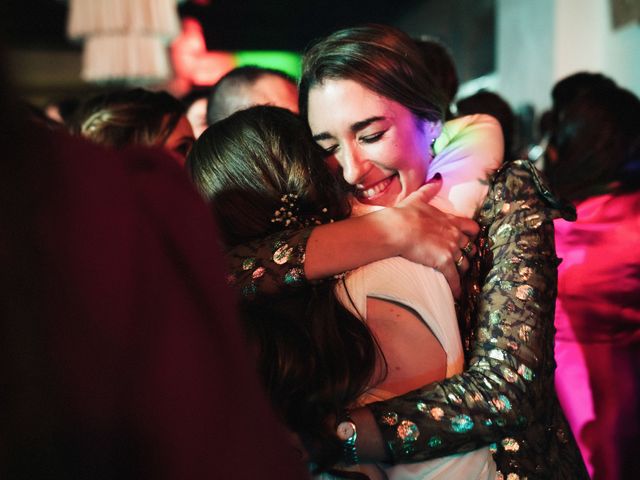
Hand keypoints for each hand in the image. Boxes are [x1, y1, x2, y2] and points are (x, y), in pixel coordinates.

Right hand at [388, 177, 478, 297]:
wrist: (398, 228)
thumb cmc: (405, 214)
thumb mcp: (418, 198)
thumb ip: (429, 189)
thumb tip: (437, 178)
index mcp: (450, 220)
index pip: (471, 228)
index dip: (472, 235)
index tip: (470, 239)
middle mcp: (455, 235)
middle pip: (470, 249)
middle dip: (468, 256)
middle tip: (464, 262)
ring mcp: (451, 249)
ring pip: (464, 264)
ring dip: (462, 271)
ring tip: (459, 279)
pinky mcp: (444, 262)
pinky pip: (454, 278)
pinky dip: (456, 288)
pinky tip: (457, 295)